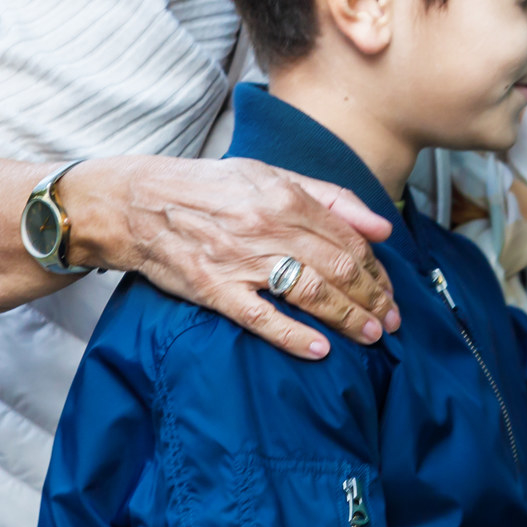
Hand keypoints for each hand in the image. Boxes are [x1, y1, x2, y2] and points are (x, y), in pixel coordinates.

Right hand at [66, 155, 401, 358]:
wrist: (136, 202)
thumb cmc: (208, 189)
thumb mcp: (270, 175)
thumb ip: (330, 198)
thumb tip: (382, 227)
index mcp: (285, 196)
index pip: (349, 238)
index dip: (377, 269)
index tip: (388, 289)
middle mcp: (268, 226)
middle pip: (339, 268)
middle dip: (373, 298)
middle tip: (390, 320)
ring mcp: (240, 260)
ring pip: (310, 293)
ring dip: (348, 318)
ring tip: (371, 336)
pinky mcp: (213, 289)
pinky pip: (261, 318)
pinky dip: (293, 336)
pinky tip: (320, 350)